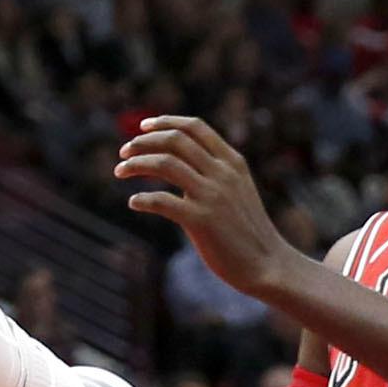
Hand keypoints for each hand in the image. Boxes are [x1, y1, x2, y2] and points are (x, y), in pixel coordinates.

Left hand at [116, 114, 303, 305]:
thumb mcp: (237, 190)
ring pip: (165, 163)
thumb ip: (212, 172)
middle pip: (175, 140)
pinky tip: (134, 203)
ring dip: (136, 164)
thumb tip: (174, 161)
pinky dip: (142, 199)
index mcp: (232, 162)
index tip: (143, 127)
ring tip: (120, 171)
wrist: (267, 263)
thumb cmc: (246, 229)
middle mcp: (223, 174)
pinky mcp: (201, 221)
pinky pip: (161, 201)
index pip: (195, 127)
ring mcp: (212, 196)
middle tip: (123, 151)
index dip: (165, 122)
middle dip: (143, 141)